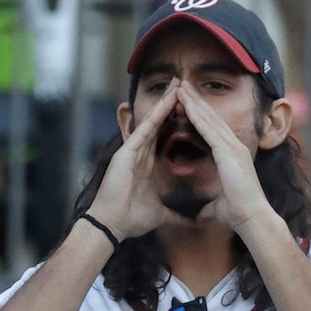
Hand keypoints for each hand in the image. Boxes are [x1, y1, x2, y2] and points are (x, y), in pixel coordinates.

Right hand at [89, 79, 193, 237]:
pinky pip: (145, 129)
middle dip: (172, 104)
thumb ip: (179, 216)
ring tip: (178, 84)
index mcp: (148, 164)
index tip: (193, 109)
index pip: (166, 137)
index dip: (178, 122)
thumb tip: (196, 223)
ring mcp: (132, 151)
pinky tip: (168, 101)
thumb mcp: (163, 214)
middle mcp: (140, 153)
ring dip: (166, 103)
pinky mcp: (127, 152)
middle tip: (186, 85)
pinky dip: (157, 115)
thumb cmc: (132, 219)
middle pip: (160, 123)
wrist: (113, 226)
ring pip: (153, 121)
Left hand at [176, 80, 272, 232]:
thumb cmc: (237, 213)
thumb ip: (209, 207)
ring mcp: (233, 147)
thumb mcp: (218, 207)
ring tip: (180, 87)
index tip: (187, 104)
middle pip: (212, 118)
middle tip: (182, 85)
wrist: (251, 217)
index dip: (200, 115)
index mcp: (233, 156)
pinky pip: (208, 128)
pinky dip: (196, 114)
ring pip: (209, 118)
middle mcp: (235, 146)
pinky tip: (184, 103)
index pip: (213, 130)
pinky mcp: (228, 151)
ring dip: (194, 101)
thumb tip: (199, 216)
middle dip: (196, 101)